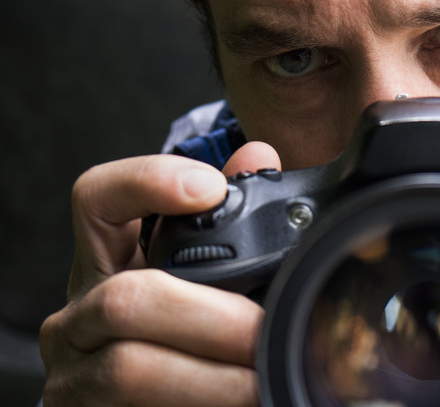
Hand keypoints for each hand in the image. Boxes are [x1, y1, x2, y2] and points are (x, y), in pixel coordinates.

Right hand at [40, 145, 279, 405]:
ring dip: (210, 380)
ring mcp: (76, 371)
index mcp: (107, 263)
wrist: (155, 406)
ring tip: (260, 382)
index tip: (210, 189)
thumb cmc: (184, 338)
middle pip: (128, 298)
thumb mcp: (202, 278)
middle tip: (262, 333)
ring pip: (129, 368)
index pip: (98, 199)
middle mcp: (79, 314)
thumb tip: (259, 158)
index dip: (148, 182)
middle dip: (211, 319)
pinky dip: (199, 406)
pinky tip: (240, 402)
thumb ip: (231, 218)